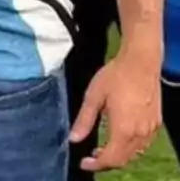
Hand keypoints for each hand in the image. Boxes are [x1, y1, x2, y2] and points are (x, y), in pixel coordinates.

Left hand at [69, 50, 161, 171]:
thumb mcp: (93, 97)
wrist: (141, 62)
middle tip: (91, 158)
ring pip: (135, 154)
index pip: (110, 159)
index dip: (95, 165)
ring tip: (102, 149)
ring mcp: (150, 129)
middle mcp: (140, 133)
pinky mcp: (156, 123)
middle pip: (123, 160)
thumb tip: (73, 139)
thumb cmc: (115, 76)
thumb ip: (84, 120)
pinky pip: (143, 145)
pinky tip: (119, 138)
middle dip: (106, 163)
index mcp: (123, 129)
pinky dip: (130, 148)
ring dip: (118, 156)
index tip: (83, 163)